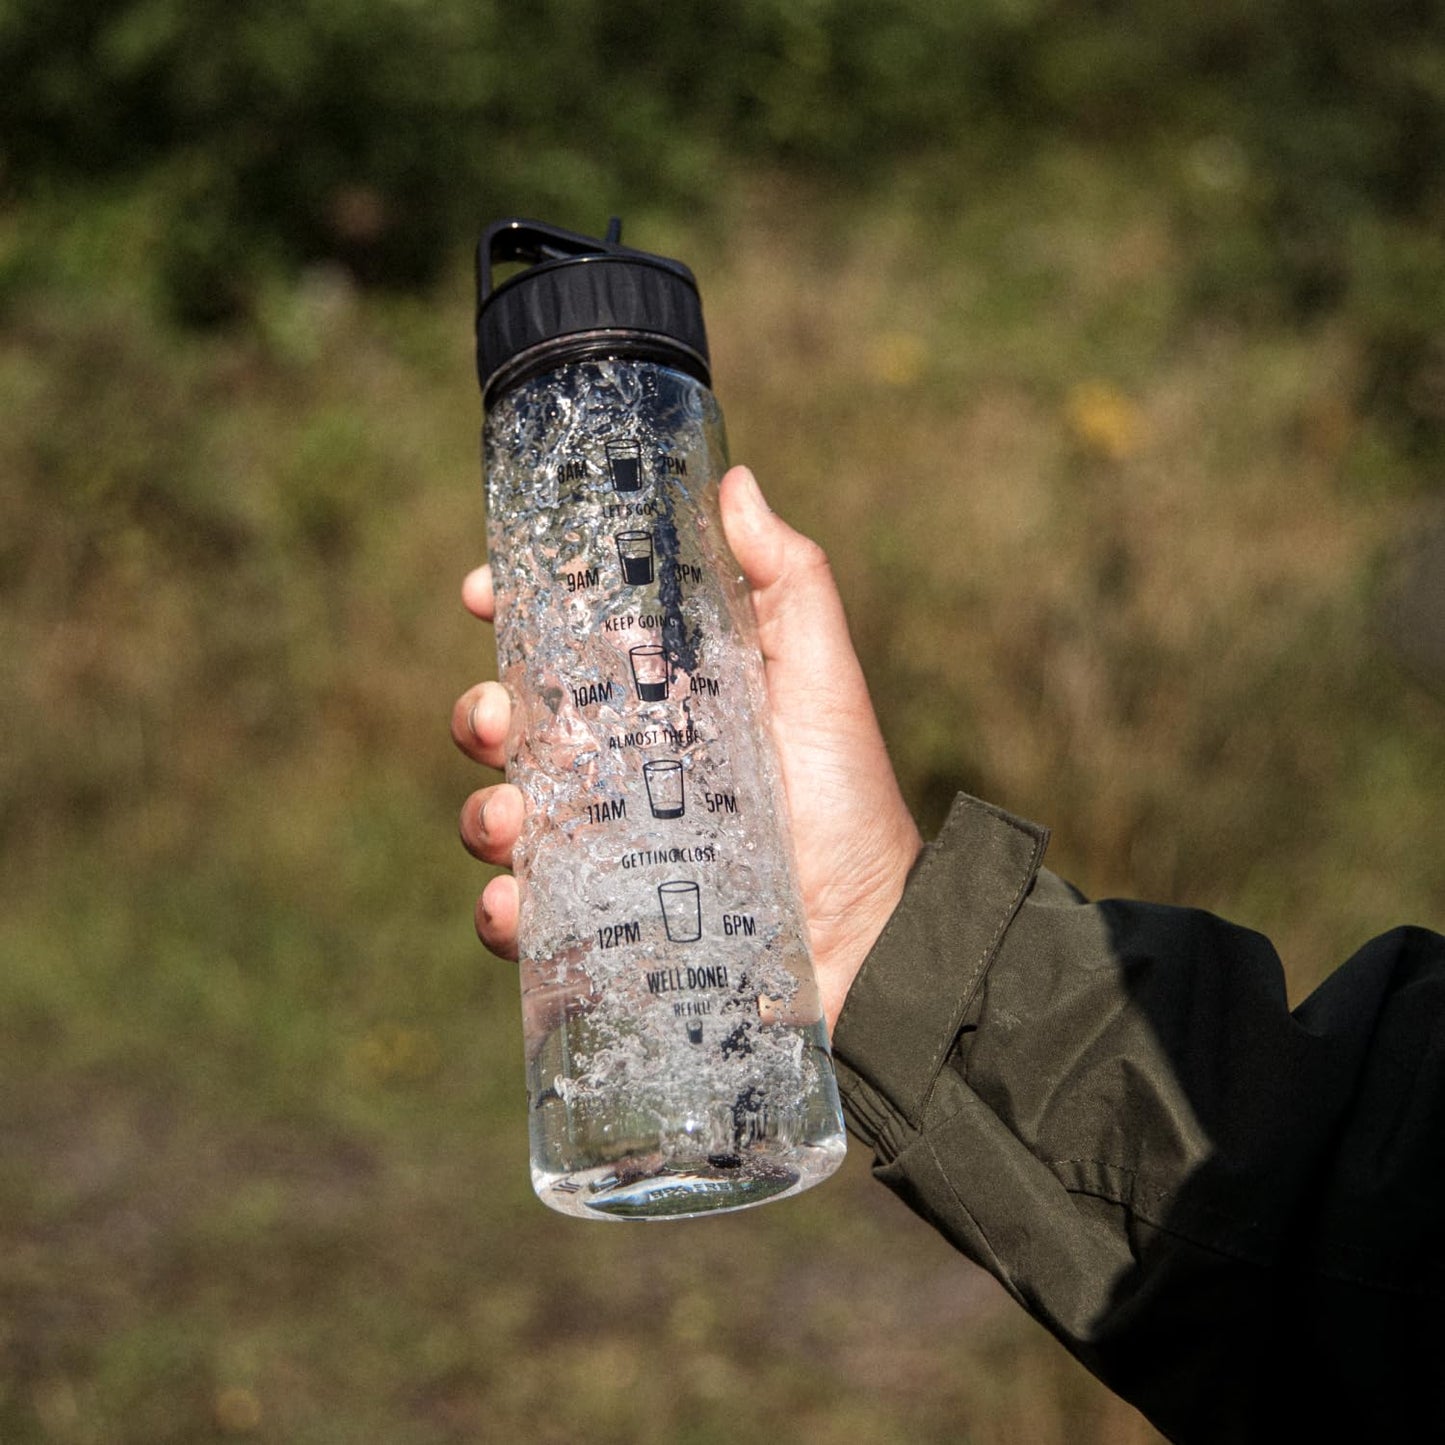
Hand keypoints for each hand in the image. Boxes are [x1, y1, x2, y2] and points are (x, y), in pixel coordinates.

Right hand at [452, 465, 922, 1032]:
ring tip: (511, 820)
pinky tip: (513, 906)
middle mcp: (620, 770)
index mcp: (659, 703)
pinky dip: (500, 910)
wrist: (870, 939)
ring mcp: (605, 848)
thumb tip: (735, 482)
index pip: (565, 646)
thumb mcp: (823, 681)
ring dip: (482, 813)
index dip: (513, 609)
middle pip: (514, 729)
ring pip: (503, 818)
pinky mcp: (600, 926)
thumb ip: (789, 584)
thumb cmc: (848, 803)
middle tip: (493, 718)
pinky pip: (523, 916)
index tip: (482, 590)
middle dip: (479, 712)